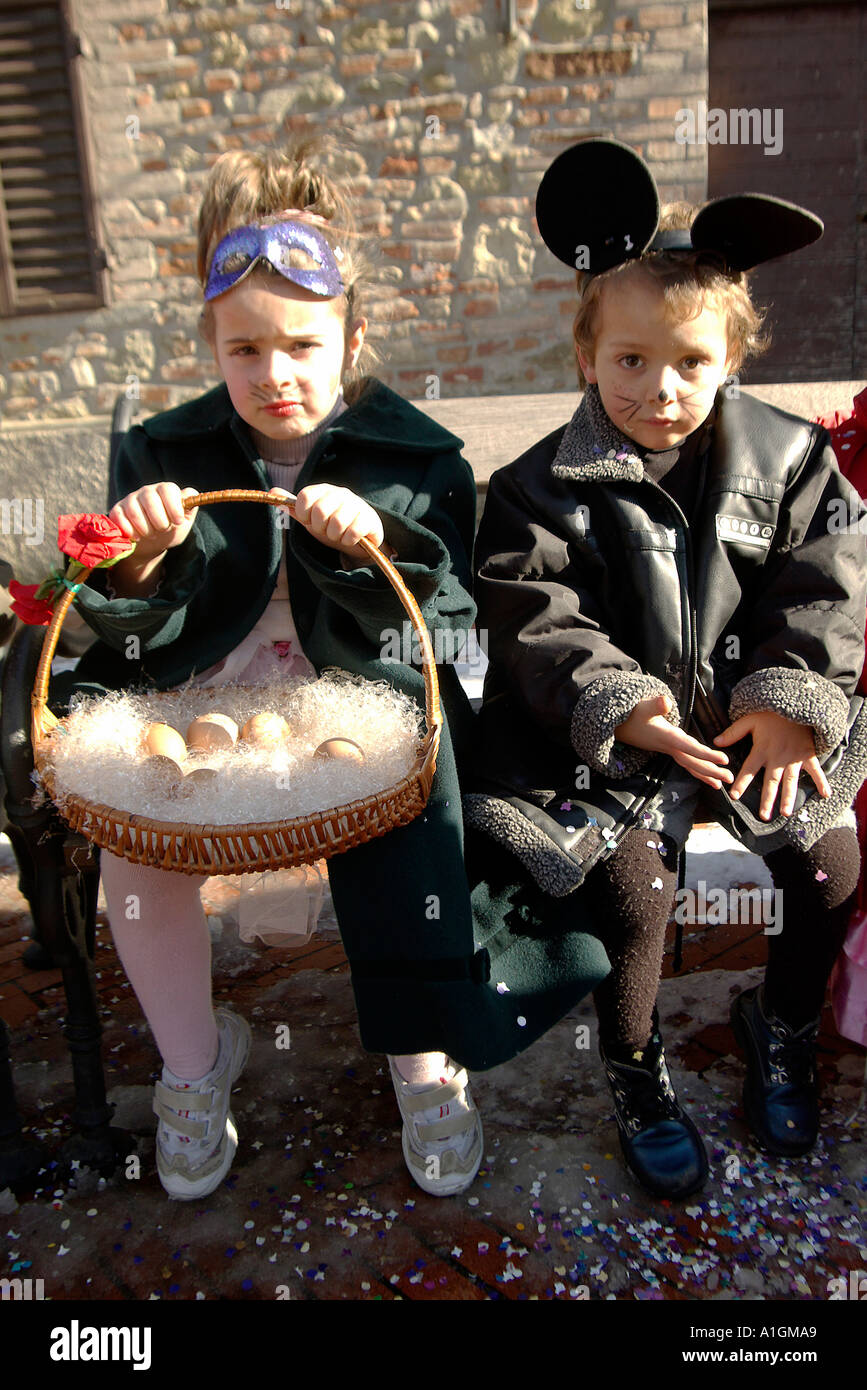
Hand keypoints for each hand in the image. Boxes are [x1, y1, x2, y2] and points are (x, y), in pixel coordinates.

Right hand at [109, 483, 199, 562]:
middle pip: (151, 499)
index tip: (178, 521)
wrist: (150, 544)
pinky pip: (119, 517)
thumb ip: (189, 509)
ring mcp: (130, 499)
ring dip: (145, 528)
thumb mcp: (184, 522)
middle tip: (163, 530)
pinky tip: (137, 537)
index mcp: (165, 490)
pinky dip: (129, 530)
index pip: (168, 489)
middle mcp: (147, 491)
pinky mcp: (117, 510)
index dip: (174, 506)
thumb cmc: (169, 529)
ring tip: (151, 534)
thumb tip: (193, 495)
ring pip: (134, 510)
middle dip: (159, 521)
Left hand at [292, 483, 383, 560]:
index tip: (309, 520)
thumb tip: (271, 491)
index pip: (305, 497)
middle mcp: (341, 493)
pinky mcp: (369, 519)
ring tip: (339, 534)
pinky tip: (351, 538)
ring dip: (335, 536)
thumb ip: (292, 506)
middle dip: (320, 527)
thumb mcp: (309, 517)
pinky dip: (348, 541)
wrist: (359, 536)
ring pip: (337, 524)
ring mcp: (357, 505)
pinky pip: (352, 533)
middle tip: (326, 529)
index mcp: (323, 490)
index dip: (303, 514)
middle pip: (320, 511)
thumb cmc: (331, 524)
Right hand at [615, 694, 733, 788]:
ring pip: (690, 765)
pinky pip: (686, 762)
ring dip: (705, 774)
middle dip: (711, 771)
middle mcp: (669, 746)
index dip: (706, 754)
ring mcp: (668, 749)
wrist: (618, 725)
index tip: (724, 760)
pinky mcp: (668, 749)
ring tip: (720, 785)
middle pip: (693, 762)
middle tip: (730, 779)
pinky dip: (697, 769)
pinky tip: (705, 774)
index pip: (690, 747)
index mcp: (666, 737)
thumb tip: (666, 701)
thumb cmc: (631, 714)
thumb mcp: (642, 706)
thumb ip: (654, 704)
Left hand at [714, 709, 829, 819]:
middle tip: (763, 816)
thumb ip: (733, 733)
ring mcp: (794, 758)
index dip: (741, 782)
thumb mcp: (749, 720)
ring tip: (785, 813)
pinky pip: (816, 770)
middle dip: (767, 799)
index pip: (749, 769)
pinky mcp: (808, 755)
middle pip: (771, 781)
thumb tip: (716, 742)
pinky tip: (826, 795)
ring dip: (788, 797)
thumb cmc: (771, 714)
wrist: (795, 703)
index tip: (734, 796)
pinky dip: (821, 782)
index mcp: (762, 750)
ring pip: (790, 780)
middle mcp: (777, 757)